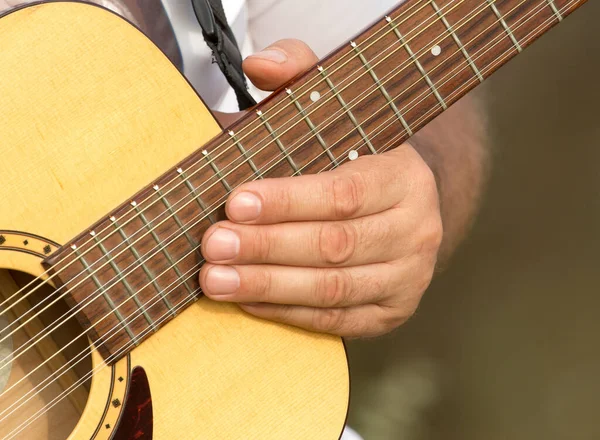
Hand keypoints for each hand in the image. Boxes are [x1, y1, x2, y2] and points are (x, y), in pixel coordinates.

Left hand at [200, 40, 442, 337]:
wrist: (404, 208)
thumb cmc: (356, 159)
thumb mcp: (337, 111)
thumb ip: (299, 76)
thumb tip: (258, 64)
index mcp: (404, 178)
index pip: (343, 193)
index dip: (287, 201)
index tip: (235, 202)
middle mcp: (416, 230)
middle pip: (335, 245)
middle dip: (268, 247)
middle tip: (213, 245)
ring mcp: (408, 277)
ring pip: (333, 289)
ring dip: (269, 286)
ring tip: (216, 280)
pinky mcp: (392, 312)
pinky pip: (336, 320)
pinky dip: (288, 313)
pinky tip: (248, 302)